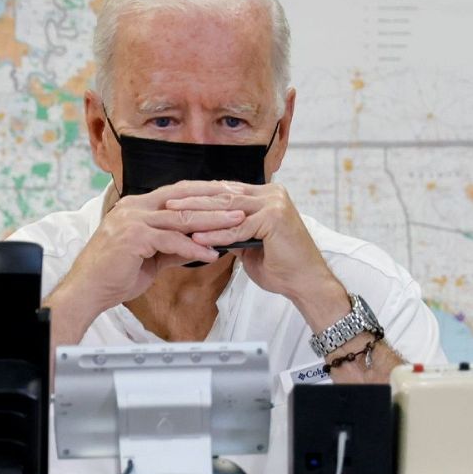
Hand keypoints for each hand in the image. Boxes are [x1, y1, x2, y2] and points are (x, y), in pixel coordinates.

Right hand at [47, 181, 241, 331]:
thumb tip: (197, 246)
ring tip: (236, 225)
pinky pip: (170, 240)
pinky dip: (193, 247)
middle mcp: (134, 207)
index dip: (205, 192)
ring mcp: (132, 220)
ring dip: (212, 221)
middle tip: (241, 204)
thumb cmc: (113, 274)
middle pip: (183, 198)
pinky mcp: (133, 237)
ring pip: (181, 217)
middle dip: (215, 201)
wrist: (88, 290)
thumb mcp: (149, 258)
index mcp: (137, 207)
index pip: (178, 192)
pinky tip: (211, 253)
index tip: (229, 196)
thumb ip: (171, 247)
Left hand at [168, 181, 347, 328]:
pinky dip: (216, 235)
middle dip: (193, 199)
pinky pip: (237, 228)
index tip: (173, 199)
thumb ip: (231, 230)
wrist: (306, 283)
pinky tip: (196, 238)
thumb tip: (205, 228)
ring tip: (174, 216)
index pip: (225, 190)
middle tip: (167, 203)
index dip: (198, 194)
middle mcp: (270, 194)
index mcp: (265, 195)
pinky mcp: (274, 219)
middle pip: (223, 194)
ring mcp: (274, 204)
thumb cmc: (280, 265)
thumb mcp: (249, 242)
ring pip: (227, 208)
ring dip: (199, 213)